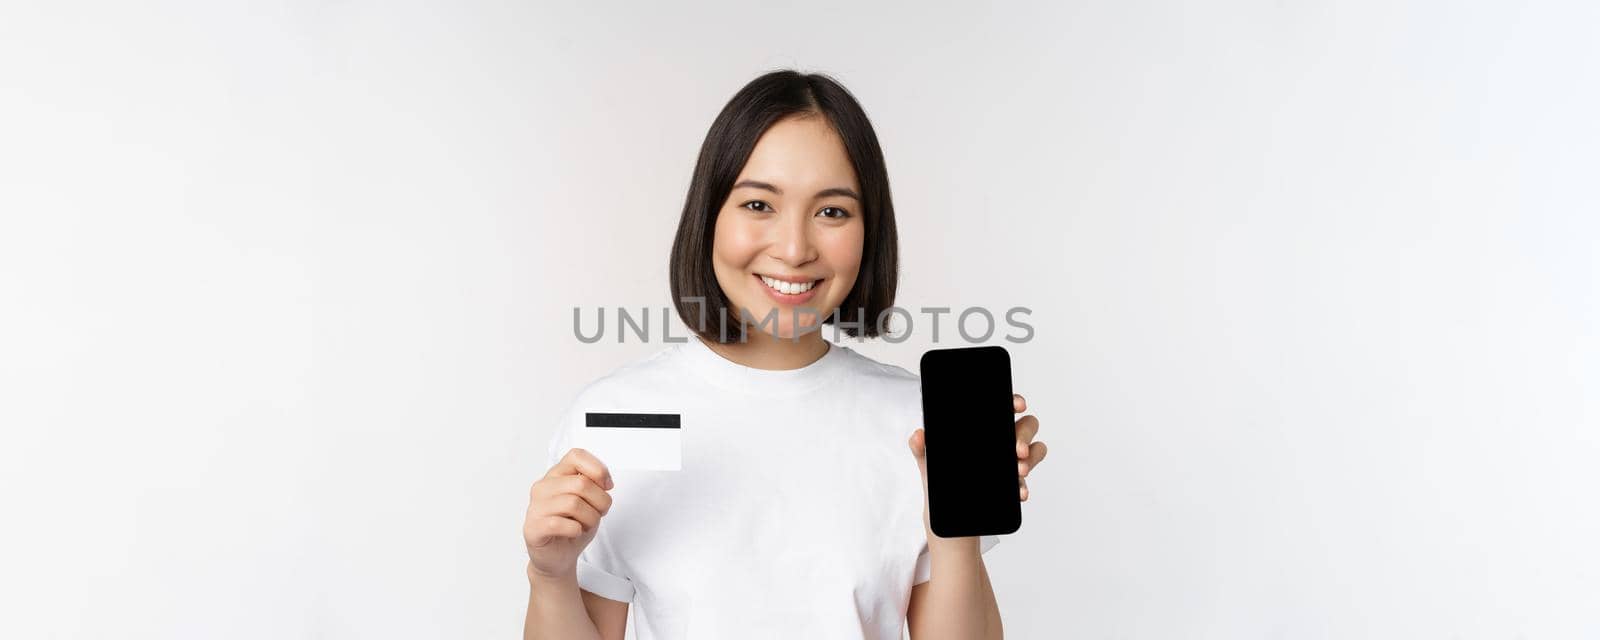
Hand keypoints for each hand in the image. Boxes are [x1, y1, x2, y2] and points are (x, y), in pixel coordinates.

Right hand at [523, 448, 614, 579]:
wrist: (558, 557)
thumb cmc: (573, 525)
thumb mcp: (589, 500)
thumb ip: (593, 484)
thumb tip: (604, 480)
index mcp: (556, 475)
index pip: (576, 455)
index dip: (598, 469)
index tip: (607, 486)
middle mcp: (542, 487)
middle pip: (581, 483)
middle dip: (600, 501)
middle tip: (600, 513)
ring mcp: (535, 507)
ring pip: (573, 503)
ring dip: (590, 518)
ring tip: (586, 525)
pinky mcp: (533, 528)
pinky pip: (560, 523)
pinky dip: (575, 530)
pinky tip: (574, 532)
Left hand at [908, 393, 1048, 520]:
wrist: (948, 524)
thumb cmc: (941, 486)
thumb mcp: (929, 466)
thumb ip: (921, 449)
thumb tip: (918, 435)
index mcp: (983, 431)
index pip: (1004, 408)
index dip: (1014, 402)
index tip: (1017, 405)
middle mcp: (1001, 443)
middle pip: (1026, 425)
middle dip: (1024, 434)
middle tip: (1017, 449)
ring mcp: (1010, 464)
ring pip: (1035, 449)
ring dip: (1031, 457)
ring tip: (1018, 469)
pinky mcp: (1014, 486)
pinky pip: (1026, 480)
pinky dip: (1023, 486)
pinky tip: (1018, 492)